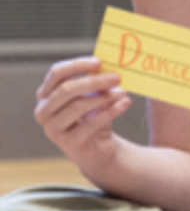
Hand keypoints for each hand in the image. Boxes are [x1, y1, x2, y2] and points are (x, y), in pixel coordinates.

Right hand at [33, 57, 129, 172]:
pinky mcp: (68, 143)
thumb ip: (96, 82)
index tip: (99, 62)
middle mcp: (43, 111)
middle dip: (94, 81)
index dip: (77, 65)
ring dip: (104, 97)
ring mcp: (53, 129)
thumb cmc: (94, 116)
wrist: (98, 148)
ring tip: (122, 92)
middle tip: (117, 77)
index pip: (57, 73)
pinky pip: (91, 124)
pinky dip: (111, 111)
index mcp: (46, 95)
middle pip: (66, 89)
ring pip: (77, 106)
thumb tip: (110, 64)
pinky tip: (125, 103)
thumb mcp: (94, 97)